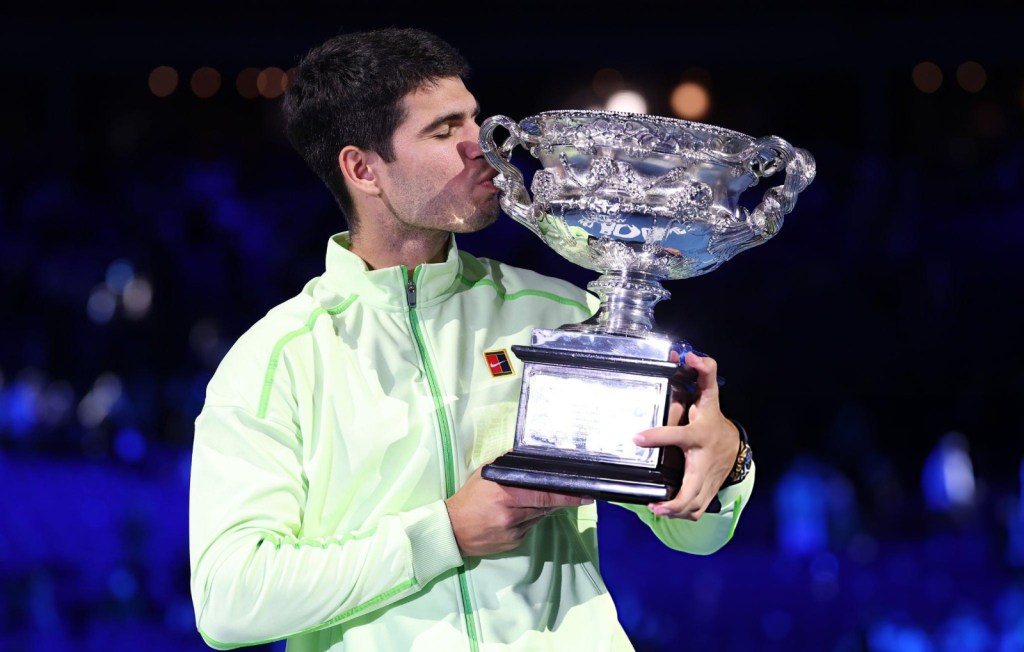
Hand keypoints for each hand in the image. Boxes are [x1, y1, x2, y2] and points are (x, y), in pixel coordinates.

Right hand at [444, 467, 591, 555]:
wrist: (452, 530)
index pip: (543, 493)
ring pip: (539, 517)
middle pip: (545, 506)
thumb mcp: (485, 475)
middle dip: (563, 500)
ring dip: (541, 508)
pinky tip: (516, 516)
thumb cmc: (468, 498)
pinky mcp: (514, 543)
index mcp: (505, 493)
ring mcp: (514, 531)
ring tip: (527, 501)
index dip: (566, 494)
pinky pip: (530, 528)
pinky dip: (529, 520)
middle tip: (580, 495)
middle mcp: (511, 514)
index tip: (585, 493)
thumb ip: (508, 468)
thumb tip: (531, 460)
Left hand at [633, 351, 738, 519]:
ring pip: (695, 504)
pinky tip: (667, 512)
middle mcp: (704, 461)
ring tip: (656, 508)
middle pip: (692, 488)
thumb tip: (690, 354)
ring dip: (676, 511)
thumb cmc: (713, 418)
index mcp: (699, 436)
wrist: (734, 444)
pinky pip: (697, 509)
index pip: (679, 435)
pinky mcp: (708, 491)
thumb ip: (704, 372)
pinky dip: (683, 514)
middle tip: (653, 504)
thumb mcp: (709, 394)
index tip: (636, 437)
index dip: (658, 436)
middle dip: (674, 500)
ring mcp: (708, 480)